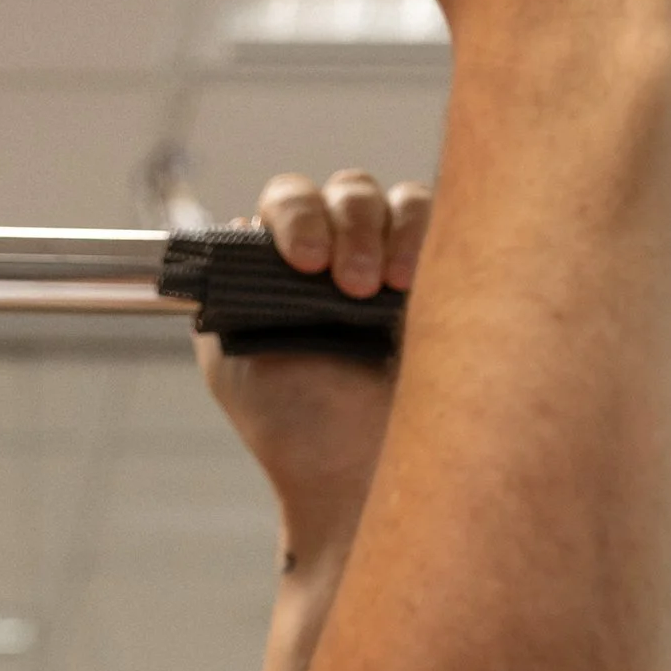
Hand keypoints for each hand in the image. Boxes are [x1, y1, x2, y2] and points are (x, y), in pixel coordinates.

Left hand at [197, 172, 428, 559]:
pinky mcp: (443, 285)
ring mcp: (396, 267)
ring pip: (396, 199)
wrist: (356, 480)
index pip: (290, 200)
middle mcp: (342, 257)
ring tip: (382, 290)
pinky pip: (444, 226)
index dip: (296, 216)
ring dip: (387, 229)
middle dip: (346, 224)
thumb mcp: (231, 360)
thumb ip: (225, 290)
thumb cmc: (295, 432)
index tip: (303, 261)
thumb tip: (240, 226)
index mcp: (288, 268)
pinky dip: (427, 236)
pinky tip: (411, 285)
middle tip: (349, 285)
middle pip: (346, 190)